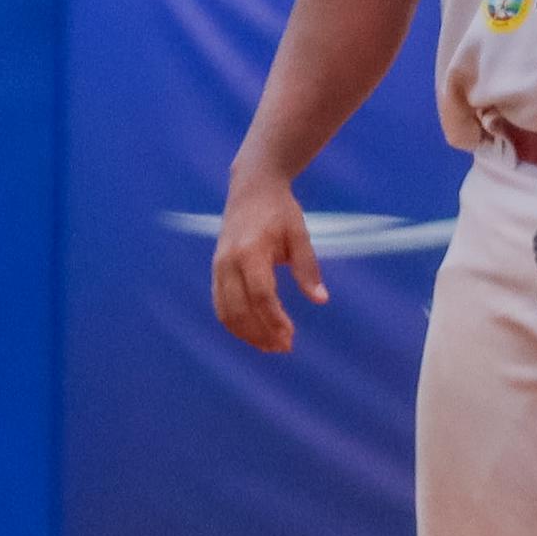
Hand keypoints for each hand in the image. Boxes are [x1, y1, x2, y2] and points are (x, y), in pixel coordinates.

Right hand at [210, 176, 329, 352]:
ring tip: (271, 345)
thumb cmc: (280, 212)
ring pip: (226, 313)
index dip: (275, 320)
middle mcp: (229, 261)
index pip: (261, 295)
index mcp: (251, 251)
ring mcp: (218, 266)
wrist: (252, 188)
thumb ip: (308, 269)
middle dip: (261, 334)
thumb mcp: (300, 236)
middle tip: (285, 347)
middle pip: (240, 310)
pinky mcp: (216, 270)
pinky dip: (235, 324)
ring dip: (247, 334)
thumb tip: (320, 300)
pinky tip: (255, 332)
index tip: (290, 335)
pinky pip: (220, 305)